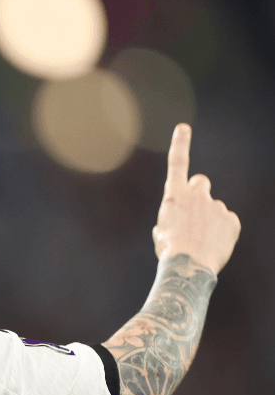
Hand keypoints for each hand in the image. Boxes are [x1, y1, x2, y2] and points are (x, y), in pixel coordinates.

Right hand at [152, 124, 239, 274]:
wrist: (189, 267)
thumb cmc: (169, 251)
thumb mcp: (161, 234)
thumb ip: (169, 221)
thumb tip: (172, 225)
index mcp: (174, 197)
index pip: (177, 163)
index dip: (181, 144)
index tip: (183, 127)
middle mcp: (197, 196)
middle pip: (200, 183)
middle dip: (198, 192)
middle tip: (195, 211)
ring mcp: (216, 207)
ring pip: (213, 209)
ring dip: (209, 220)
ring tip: (202, 242)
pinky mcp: (232, 220)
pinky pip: (227, 223)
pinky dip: (222, 232)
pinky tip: (213, 246)